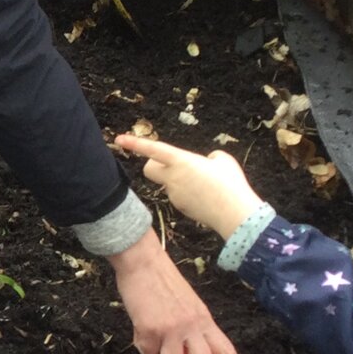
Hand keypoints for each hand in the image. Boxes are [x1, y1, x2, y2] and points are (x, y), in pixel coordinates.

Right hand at [107, 232, 246, 353]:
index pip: (227, 351)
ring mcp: (171, 329)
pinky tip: (142, 327)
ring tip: (156, 340)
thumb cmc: (163, 282)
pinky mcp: (150, 330)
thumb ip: (195, 329)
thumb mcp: (189, 305)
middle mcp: (192, 326)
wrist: (143, 261)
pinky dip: (143, 346)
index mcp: (204, 319)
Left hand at [115, 135, 262, 238]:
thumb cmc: (230, 184)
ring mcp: (174, 195)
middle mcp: (172, 178)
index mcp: (181, 161)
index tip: (119, 139)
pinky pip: (180, 196)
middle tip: (170, 165)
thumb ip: (211, 158)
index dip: (135, 143)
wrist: (233, 214)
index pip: (153, 149)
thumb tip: (208, 162)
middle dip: (153, 165)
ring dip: (180, 181)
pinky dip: (189, 194)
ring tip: (205, 185)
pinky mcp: (180, 208)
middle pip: (149, 169)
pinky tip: (206, 197)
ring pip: (170, 183)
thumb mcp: (224, 161)